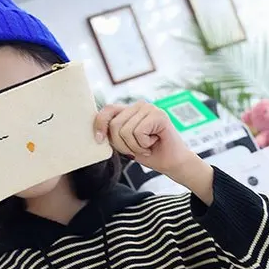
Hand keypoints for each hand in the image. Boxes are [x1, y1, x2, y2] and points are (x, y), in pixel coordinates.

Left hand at [95, 102, 213, 203]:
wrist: (172, 163)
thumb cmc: (150, 154)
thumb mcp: (125, 144)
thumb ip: (113, 135)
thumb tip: (97, 133)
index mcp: (129, 111)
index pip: (107, 110)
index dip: (99, 124)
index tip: (99, 140)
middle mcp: (138, 105)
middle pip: (114, 125)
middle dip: (122, 145)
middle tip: (136, 150)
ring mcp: (149, 108)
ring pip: (125, 130)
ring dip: (135, 146)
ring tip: (147, 146)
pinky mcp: (158, 114)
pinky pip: (138, 132)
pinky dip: (144, 144)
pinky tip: (154, 142)